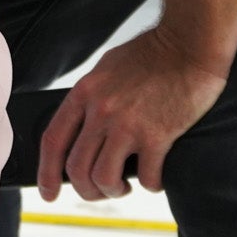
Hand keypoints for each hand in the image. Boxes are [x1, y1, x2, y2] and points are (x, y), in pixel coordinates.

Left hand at [36, 26, 228, 202]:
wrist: (189, 43)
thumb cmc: (152, 54)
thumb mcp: (107, 68)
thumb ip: (92, 97)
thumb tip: (84, 129)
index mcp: (84, 93)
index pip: (53, 140)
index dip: (46, 173)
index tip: (48, 193)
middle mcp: (100, 110)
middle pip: (76, 168)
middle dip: (86, 190)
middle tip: (100, 191)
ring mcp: (127, 124)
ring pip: (103, 178)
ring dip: (112, 191)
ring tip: (124, 186)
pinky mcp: (158, 135)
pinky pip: (146, 178)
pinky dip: (150, 185)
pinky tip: (154, 178)